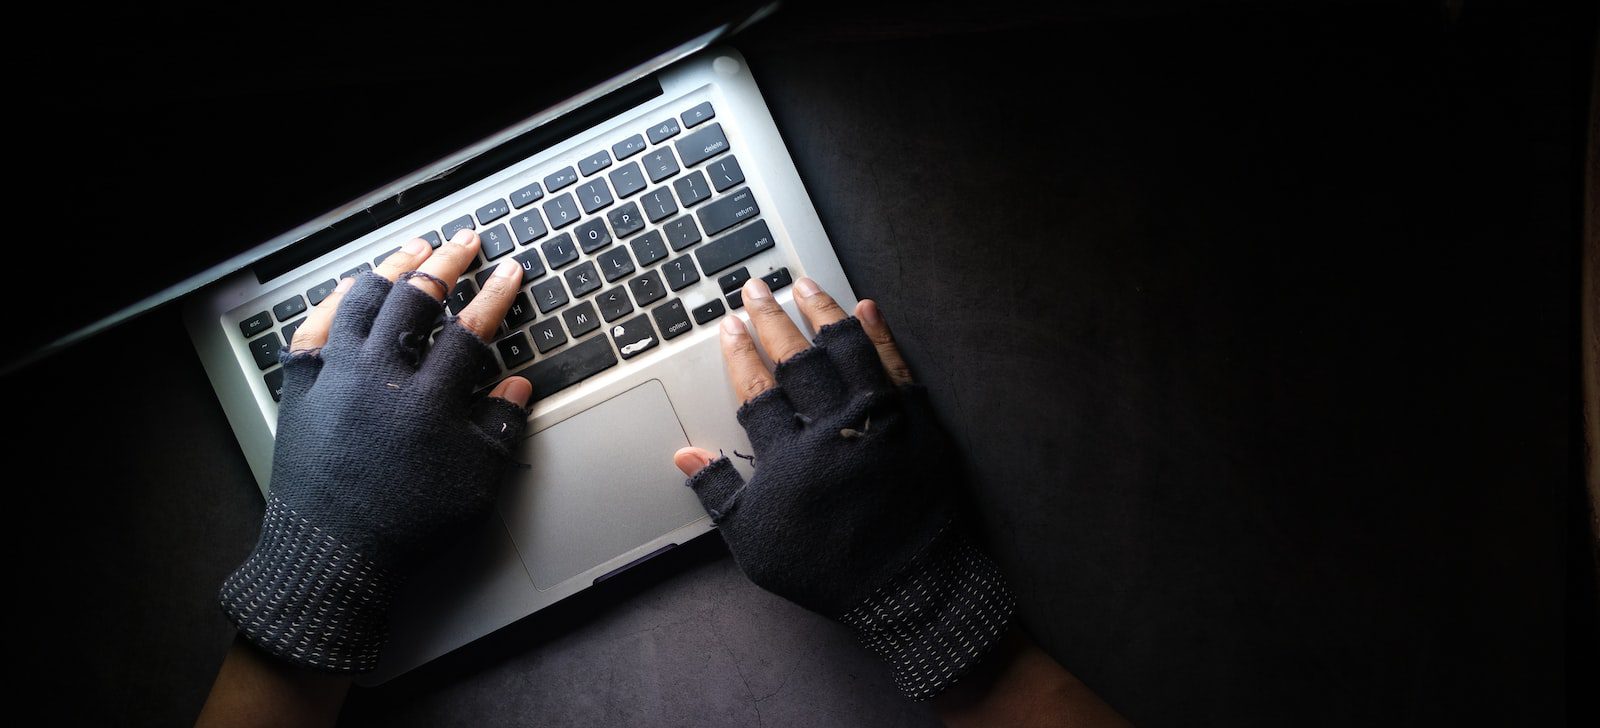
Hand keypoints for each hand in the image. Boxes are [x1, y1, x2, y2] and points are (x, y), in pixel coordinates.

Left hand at [218, 229, 532, 673]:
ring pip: (363, 300)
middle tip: (465, 242)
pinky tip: (350, 288)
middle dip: (447, 263)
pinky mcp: (302, 388)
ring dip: (392, 269)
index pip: (471, 328)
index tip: (511, 271)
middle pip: (416, 299)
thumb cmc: (407, 526)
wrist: (332, 555)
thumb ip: (501, 426)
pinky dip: (335, 301)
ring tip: (413, 250)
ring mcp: (336, 377)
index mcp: (429, 398)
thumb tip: (518, 385)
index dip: (496, 295)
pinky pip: (315, 327)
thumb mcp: (475, 482)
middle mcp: (380, 376)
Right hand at [673, 275, 1015, 700]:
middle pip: (797, 359)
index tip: (728, 325)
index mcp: (790, 456)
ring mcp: (880, 420)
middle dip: (771, 319)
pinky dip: (881, 334)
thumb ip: (720, 493)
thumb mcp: (756, 542)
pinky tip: (866, 308)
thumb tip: (684, 455)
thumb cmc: (827, 569)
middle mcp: (834, 428)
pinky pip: (897, 365)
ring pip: (847, 349)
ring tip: (804, 284)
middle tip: (755, 288)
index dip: (739, 353)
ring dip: (822, 312)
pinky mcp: (920, 422)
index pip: (756, 390)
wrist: (908, 588)